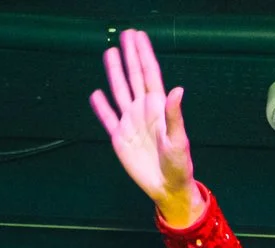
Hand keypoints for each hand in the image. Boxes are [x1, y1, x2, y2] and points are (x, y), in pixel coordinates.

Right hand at [90, 28, 197, 225]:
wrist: (166, 186)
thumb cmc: (178, 164)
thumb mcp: (178, 140)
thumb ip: (174, 115)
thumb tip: (177, 89)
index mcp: (158, 107)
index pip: (149, 74)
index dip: (144, 54)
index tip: (138, 36)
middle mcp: (143, 110)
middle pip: (134, 76)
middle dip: (130, 55)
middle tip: (125, 34)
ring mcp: (130, 122)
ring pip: (120, 91)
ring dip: (115, 72)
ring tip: (110, 53)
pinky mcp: (120, 138)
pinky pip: (108, 118)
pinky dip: (101, 107)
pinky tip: (96, 94)